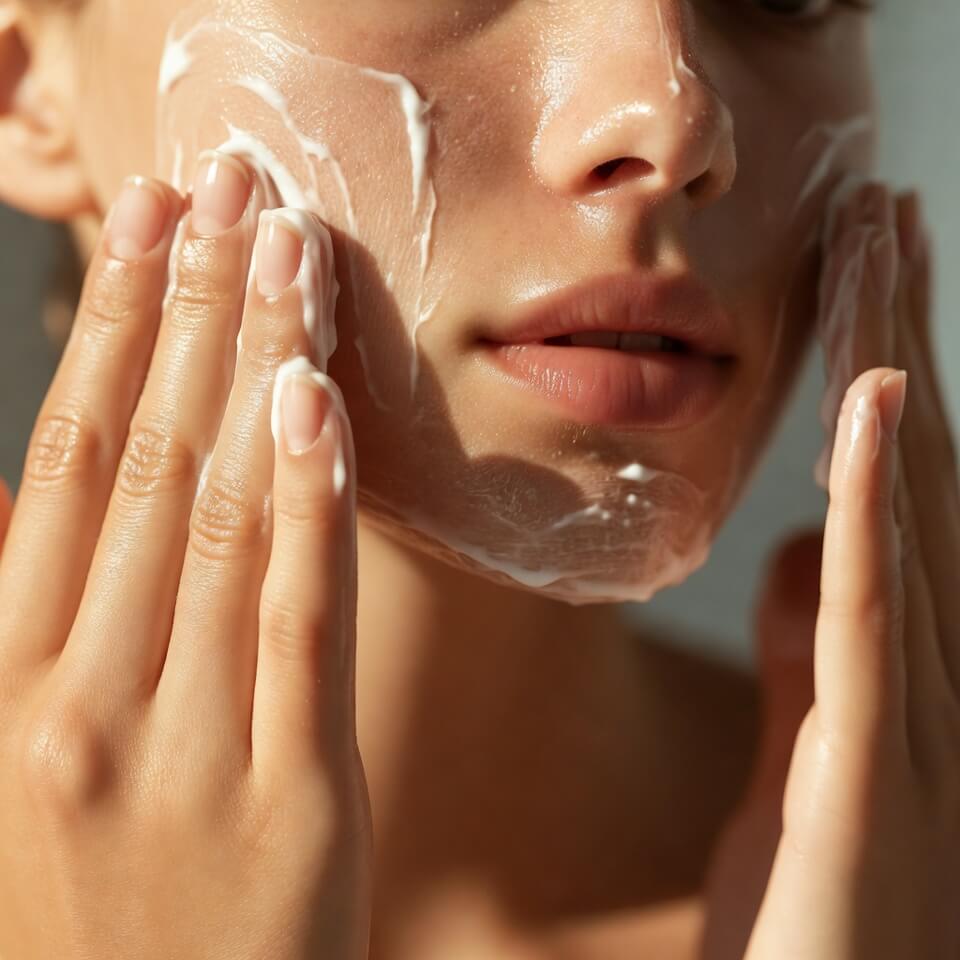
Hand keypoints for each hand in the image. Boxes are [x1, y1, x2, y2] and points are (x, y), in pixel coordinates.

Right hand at [0, 154, 371, 958]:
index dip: (113, 325)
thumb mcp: (16, 753)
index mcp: (9, 674)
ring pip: (223, 507)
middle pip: (149, 451)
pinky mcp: (293, 785)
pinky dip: (309, 498)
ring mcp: (191, 738)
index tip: (150, 220)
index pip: (67, 453)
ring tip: (285, 247)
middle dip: (195, 305)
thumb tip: (32, 476)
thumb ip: (27, 616)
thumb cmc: (86, 898)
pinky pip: (298, 612)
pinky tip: (318, 398)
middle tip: (231, 185)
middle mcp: (83, 691)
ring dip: (258, 360)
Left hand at [700, 184, 959, 958]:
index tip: (863, 269)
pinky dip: (880, 503)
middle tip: (880, 206)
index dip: (880, 370)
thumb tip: (808, 538)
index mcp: (898, 664)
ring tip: (883, 247)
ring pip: (907, 507)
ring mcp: (915, 715)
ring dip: (893, 371)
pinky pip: (872, 609)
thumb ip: (811, 648)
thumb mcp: (802, 757)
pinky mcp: (868, 767)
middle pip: (912, 467)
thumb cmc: (816, 914)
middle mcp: (931, 669)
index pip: (891, 483)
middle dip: (896, 330)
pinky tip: (874, 406)